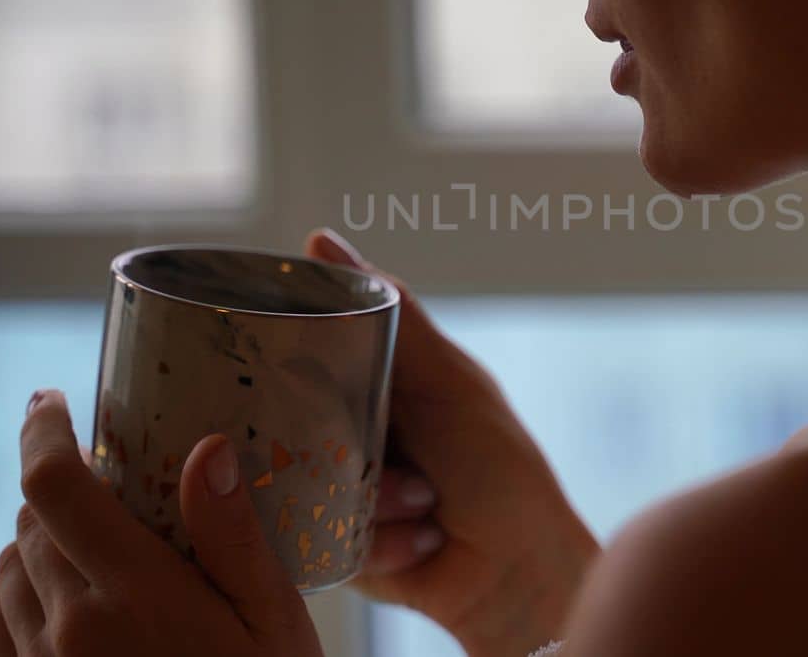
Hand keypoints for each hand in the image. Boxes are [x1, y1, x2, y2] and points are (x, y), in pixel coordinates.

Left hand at [0, 389, 323, 656]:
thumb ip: (232, 535)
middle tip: (112, 490)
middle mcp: (69, 629)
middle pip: (31, 523)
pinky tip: (64, 602)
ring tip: (91, 547)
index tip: (49, 400)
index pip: (56, 487)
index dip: (43, 431)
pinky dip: (17, 596)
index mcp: (132, 596)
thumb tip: (207, 447)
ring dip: (38, 545)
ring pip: (6, 572)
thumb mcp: (273, 620)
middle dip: (63, 493)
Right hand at [306, 229, 599, 656]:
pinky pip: (322, 538)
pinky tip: (421, 539)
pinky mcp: (334, 546)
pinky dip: (379, 542)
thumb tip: (320, 239)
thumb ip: (392, 314)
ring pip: (306, 485)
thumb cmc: (498, 464)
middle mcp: (347, 433)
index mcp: (373, 384)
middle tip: (390, 452)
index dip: (292, 361)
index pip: (302, 355)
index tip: (298, 371)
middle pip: (291, 423)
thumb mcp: (446, 378)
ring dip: (376, 498)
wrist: (517, 568)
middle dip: (345, 444)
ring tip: (425, 502)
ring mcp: (338, 491)